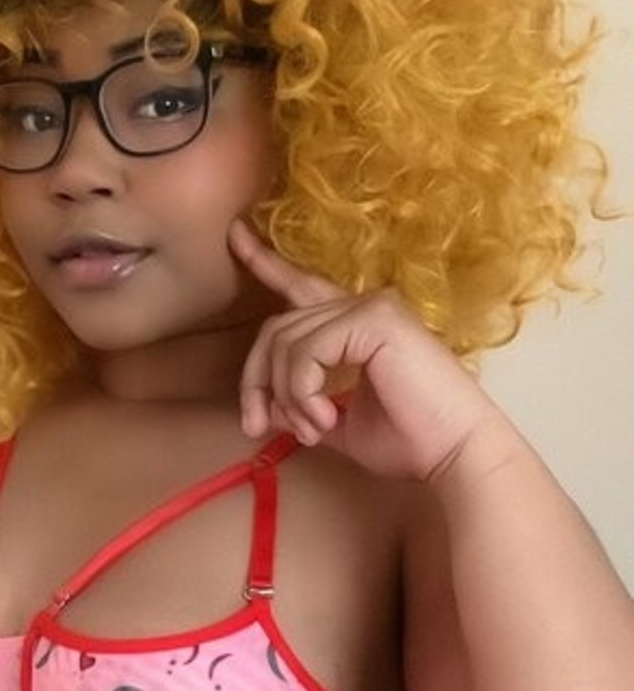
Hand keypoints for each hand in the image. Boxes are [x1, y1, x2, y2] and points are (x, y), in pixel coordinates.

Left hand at [228, 218, 506, 481]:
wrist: (456, 454)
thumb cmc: (410, 442)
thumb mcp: (339, 422)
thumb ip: (302, 406)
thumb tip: (265, 408)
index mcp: (359, 324)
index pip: (302, 286)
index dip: (266, 262)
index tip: (234, 236)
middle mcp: (366, 304)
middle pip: (277, 327)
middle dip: (257, 381)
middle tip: (257, 427)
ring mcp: (372, 307)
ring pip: (285, 342)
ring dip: (285, 396)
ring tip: (311, 430)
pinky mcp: (374, 320)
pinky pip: (305, 352)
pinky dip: (301, 391)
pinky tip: (323, 418)